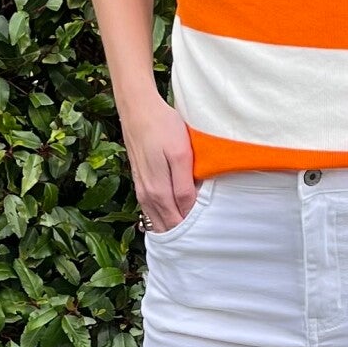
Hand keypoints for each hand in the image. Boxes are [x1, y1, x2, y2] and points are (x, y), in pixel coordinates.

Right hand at [123, 96, 201, 229]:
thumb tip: (188, 211)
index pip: (177, 224)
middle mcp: (147, 196)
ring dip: (172, 227)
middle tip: (204, 236)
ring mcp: (141, 190)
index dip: (193, 231)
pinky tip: (175, 216)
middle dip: (183, 234)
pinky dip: (163, 217)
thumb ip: (183, 186)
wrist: (138, 109)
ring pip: (157, 220)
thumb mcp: (180, 155)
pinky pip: (152, 209)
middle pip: (166, 227)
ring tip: (192, 231)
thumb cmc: (163, 127)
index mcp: (158, 192)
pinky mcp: (140, 182)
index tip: (209, 232)